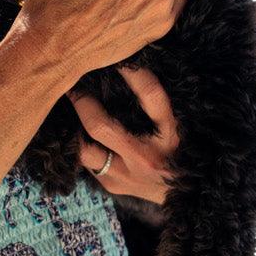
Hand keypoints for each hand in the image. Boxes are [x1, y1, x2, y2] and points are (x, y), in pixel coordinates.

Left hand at [69, 64, 179, 204]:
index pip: (151, 97)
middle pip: (102, 127)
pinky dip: (77, 145)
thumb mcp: (181, 128)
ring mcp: (126, 175)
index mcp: (170, 136)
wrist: (194, 198)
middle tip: (70, 84)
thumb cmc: (184, 152)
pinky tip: (67, 133)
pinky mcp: (113, 185)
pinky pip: (86, 163)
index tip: (117, 57)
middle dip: (81, 102)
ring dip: (70, 129)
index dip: (133, 74)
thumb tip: (131, 70)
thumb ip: (158, 106)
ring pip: (85, 151)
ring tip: (60, 110)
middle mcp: (146, 157)